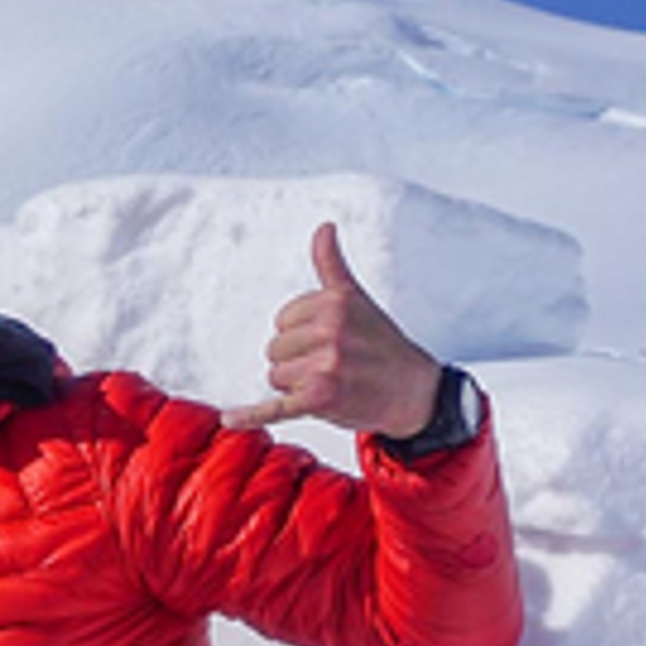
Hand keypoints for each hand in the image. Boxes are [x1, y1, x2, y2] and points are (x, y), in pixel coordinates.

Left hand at [220, 223, 443, 437]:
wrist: (415, 391)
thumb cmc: (381, 343)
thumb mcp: (356, 299)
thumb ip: (331, 264)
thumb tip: (324, 227)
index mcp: (334, 302)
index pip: (282, 321)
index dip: (302, 335)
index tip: (333, 341)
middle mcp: (330, 330)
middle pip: (275, 349)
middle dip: (298, 361)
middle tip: (335, 365)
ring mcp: (326, 365)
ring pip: (276, 377)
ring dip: (298, 385)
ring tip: (334, 382)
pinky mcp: (321, 399)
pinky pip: (275, 406)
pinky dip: (252, 415)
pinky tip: (230, 418)